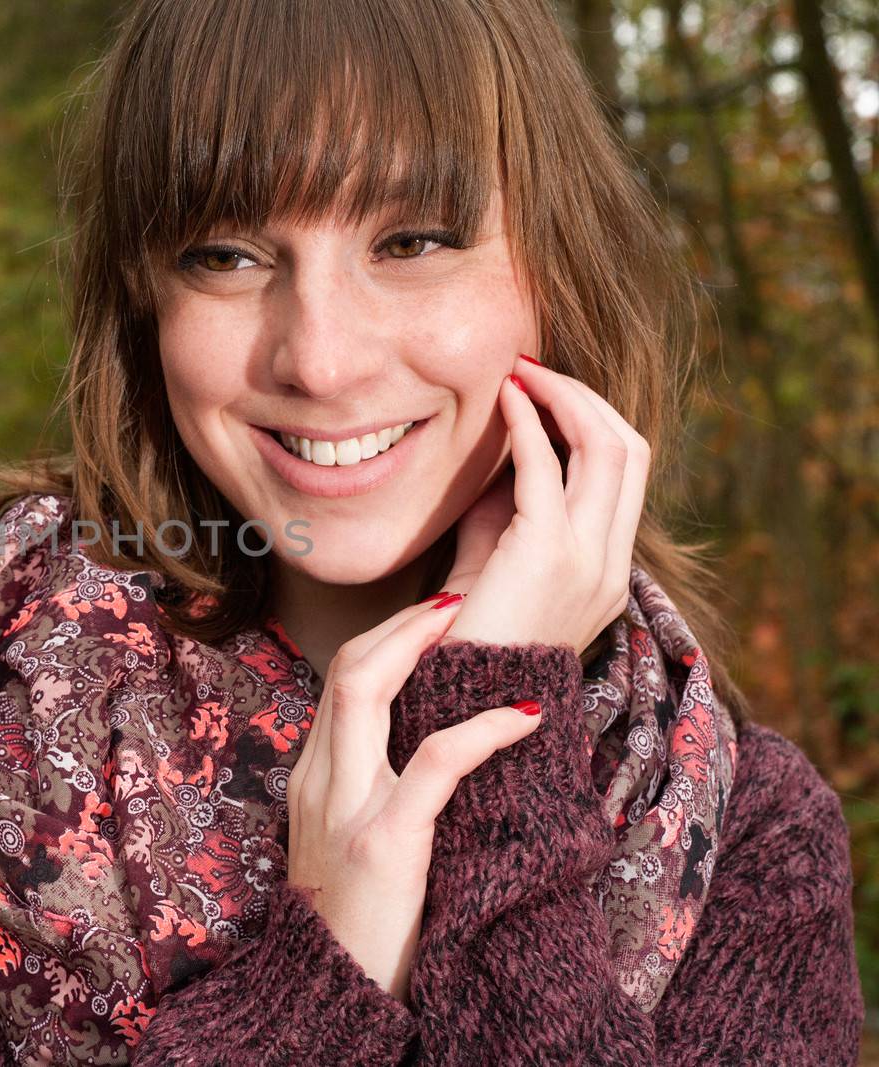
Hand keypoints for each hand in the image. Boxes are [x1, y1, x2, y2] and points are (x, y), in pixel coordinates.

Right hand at [283, 595, 543, 1002]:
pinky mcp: (384, 843)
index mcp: (314, 778)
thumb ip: (367, 790)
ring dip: (422, 644)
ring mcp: (346, 808)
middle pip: (346, 668)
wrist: (333, 991)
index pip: (340, 680)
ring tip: (474, 623)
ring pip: (366, 691)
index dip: (388, 635)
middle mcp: (321, 781)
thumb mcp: (346, 842)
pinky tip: (525, 717)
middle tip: (457, 596)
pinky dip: (482, 729)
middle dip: (402, 622)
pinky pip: (435, 764)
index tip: (436, 612)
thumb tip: (423, 748)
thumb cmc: (357, 922)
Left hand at [439, 354, 651, 654]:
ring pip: (609, 447)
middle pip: (631, 450)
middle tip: (537, 368)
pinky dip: (530, 423)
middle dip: (587, 399)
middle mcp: (611, 563)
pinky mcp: (549, 553)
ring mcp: (590, 559)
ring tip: (524, 371)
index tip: (549, 392)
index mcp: (608, 570)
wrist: (460, 697)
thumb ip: (505, 512)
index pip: (627, 473)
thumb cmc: (464, 637)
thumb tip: (500, 452)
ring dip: (565, 398)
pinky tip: (505, 398)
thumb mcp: (494, 566)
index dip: (593, 421)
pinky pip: (548, 467)